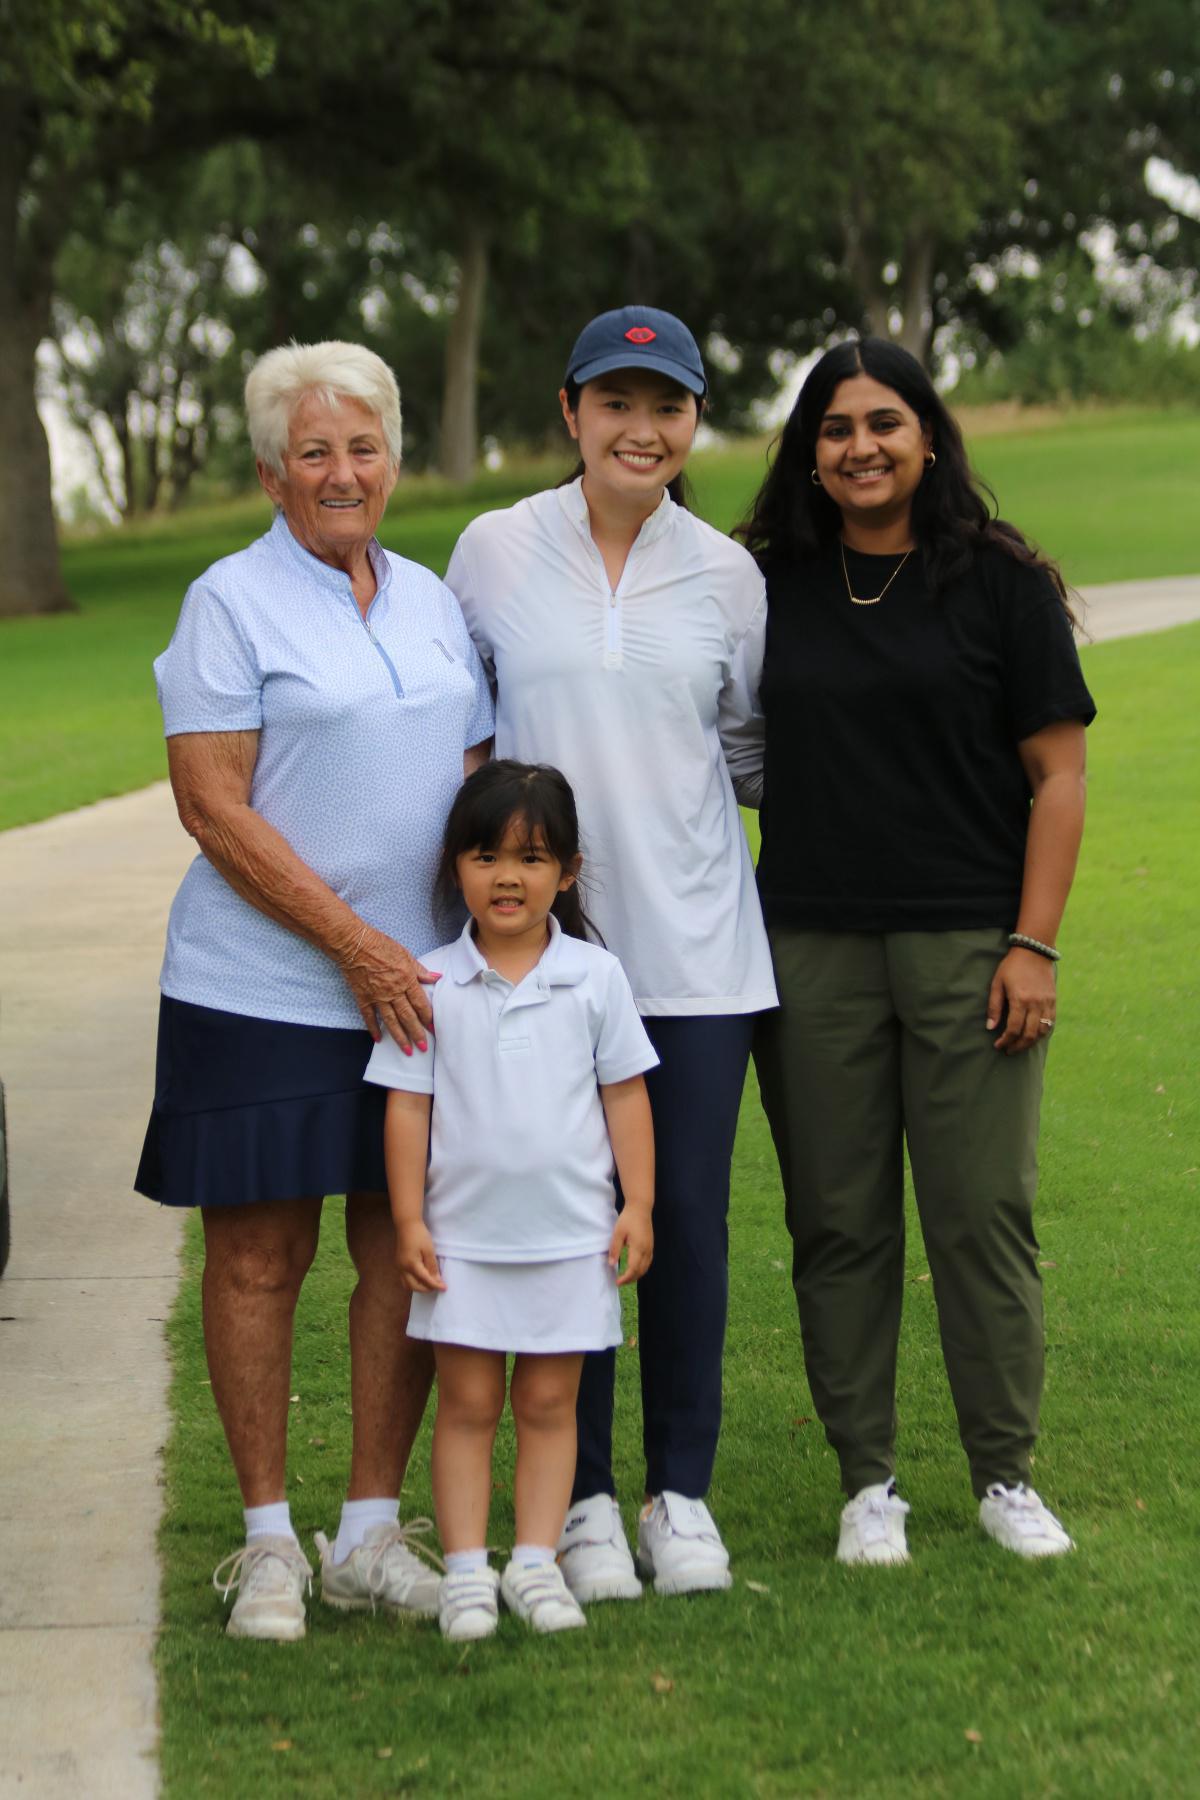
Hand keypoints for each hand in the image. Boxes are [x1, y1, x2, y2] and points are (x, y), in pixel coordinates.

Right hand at [339, 923, 439, 1050]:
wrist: (354, 944)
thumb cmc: (380, 946)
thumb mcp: (405, 954)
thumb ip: (421, 970)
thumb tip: (437, 977)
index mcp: (406, 980)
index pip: (420, 1003)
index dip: (428, 1017)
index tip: (434, 1029)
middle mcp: (393, 991)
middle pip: (408, 1016)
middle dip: (417, 1033)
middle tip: (423, 1048)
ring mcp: (377, 997)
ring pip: (391, 1021)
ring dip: (400, 1037)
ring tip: (407, 1051)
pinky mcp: (363, 998)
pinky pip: (369, 1017)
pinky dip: (374, 1029)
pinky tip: (379, 1040)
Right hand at [395, 1220, 445, 1292]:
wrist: (407, 1225)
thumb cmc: (419, 1235)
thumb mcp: (429, 1250)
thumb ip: (432, 1266)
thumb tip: (436, 1280)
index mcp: (411, 1264)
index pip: (425, 1280)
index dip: (435, 1285)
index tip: (444, 1288)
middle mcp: (403, 1268)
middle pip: (414, 1286)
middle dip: (426, 1289)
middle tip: (437, 1286)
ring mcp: (399, 1267)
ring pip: (407, 1285)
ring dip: (418, 1287)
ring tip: (429, 1284)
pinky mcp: (398, 1264)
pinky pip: (404, 1279)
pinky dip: (413, 1282)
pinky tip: (421, 1278)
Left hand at [608, 1204, 652, 1286]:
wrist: (641, 1208)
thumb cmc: (628, 1218)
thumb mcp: (618, 1233)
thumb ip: (615, 1249)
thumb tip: (611, 1264)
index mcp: (638, 1247)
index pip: (633, 1269)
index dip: (625, 1278)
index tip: (617, 1282)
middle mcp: (646, 1250)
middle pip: (640, 1271)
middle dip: (630, 1279)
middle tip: (620, 1282)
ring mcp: (650, 1248)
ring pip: (646, 1267)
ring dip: (636, 1275)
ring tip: (626, 1277)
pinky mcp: (651, 1245)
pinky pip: (648, 1262)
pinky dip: (642, 1269)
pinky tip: (635, 1269)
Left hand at [986, 947, 1056, 1054]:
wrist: (1034, 951)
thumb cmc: (1012, 966)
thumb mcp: (997, 983)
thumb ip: (994, 1006)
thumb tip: (990, 1028)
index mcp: (1020, 999)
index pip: (1014, 1029)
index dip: (1006, 1041)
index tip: (999, 1046)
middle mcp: (1036, 1003)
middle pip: (1029, 1034)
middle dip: (1018, 1046)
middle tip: (1009, 1050)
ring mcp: (1047, 1002)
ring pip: (1042, 1031)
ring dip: (1031, 1042)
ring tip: (1020, 1045)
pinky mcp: (1054, 1000)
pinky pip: (1051, 1022)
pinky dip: (1042, 1032)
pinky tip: (1033, 1035)